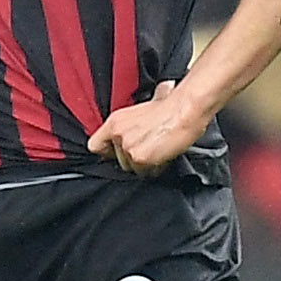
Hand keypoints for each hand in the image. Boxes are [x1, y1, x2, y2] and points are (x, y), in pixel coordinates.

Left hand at [89, 79, 211, 174]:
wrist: (186, 109)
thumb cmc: (171, 107)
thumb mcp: (143, 109)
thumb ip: (132, 122)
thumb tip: (130, 130)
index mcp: (115, 122)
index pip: (95, 146)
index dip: (107, 153)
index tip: (116, 154)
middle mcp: (118, 135)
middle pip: (119, 162)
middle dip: (134, 159)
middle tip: (150, 148)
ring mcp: (128, 148)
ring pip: (133, 169)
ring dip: (146, 165)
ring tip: (159, 150)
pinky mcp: (140, 159)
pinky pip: (147, 173)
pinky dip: (157, 168)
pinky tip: (165, 155)